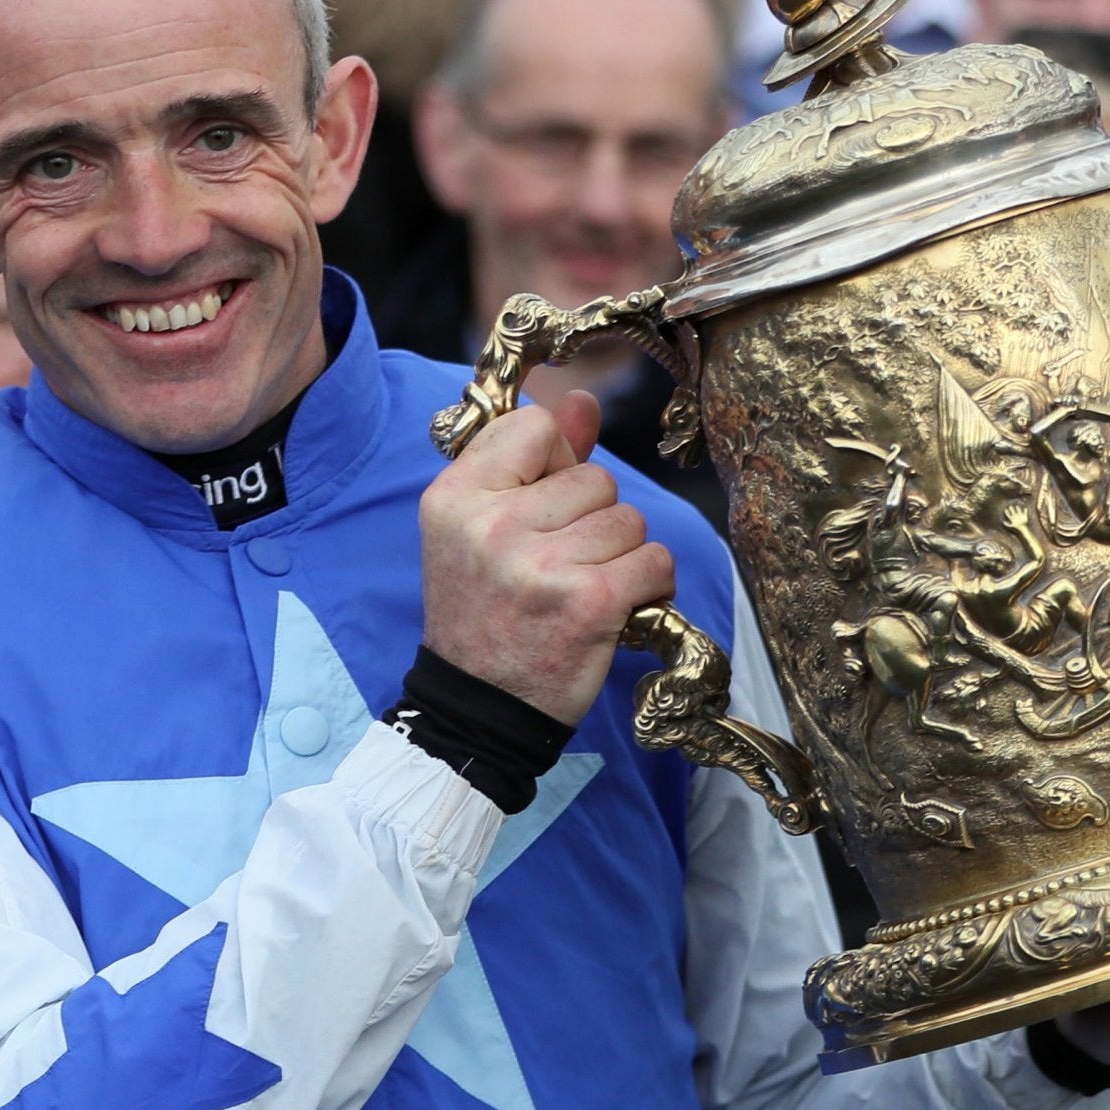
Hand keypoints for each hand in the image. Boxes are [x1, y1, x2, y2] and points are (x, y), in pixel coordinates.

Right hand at [418, 391, 674, 723]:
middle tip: (554, 568)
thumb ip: (532, 459)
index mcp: (454, 497)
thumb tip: (581, 399)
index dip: (553, 466)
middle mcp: (492, 524)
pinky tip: (616, 609)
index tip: (539, 511)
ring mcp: (541, 564)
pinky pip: (655, 558)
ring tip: (580, 590)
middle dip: (591, 520)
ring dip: (620, 555)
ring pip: (628, 519)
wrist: (479, 710)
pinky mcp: (589, 602)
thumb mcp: (482, 529)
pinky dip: (649, 585)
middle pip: (594, 477)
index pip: (536, 427)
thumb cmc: (484, 614)